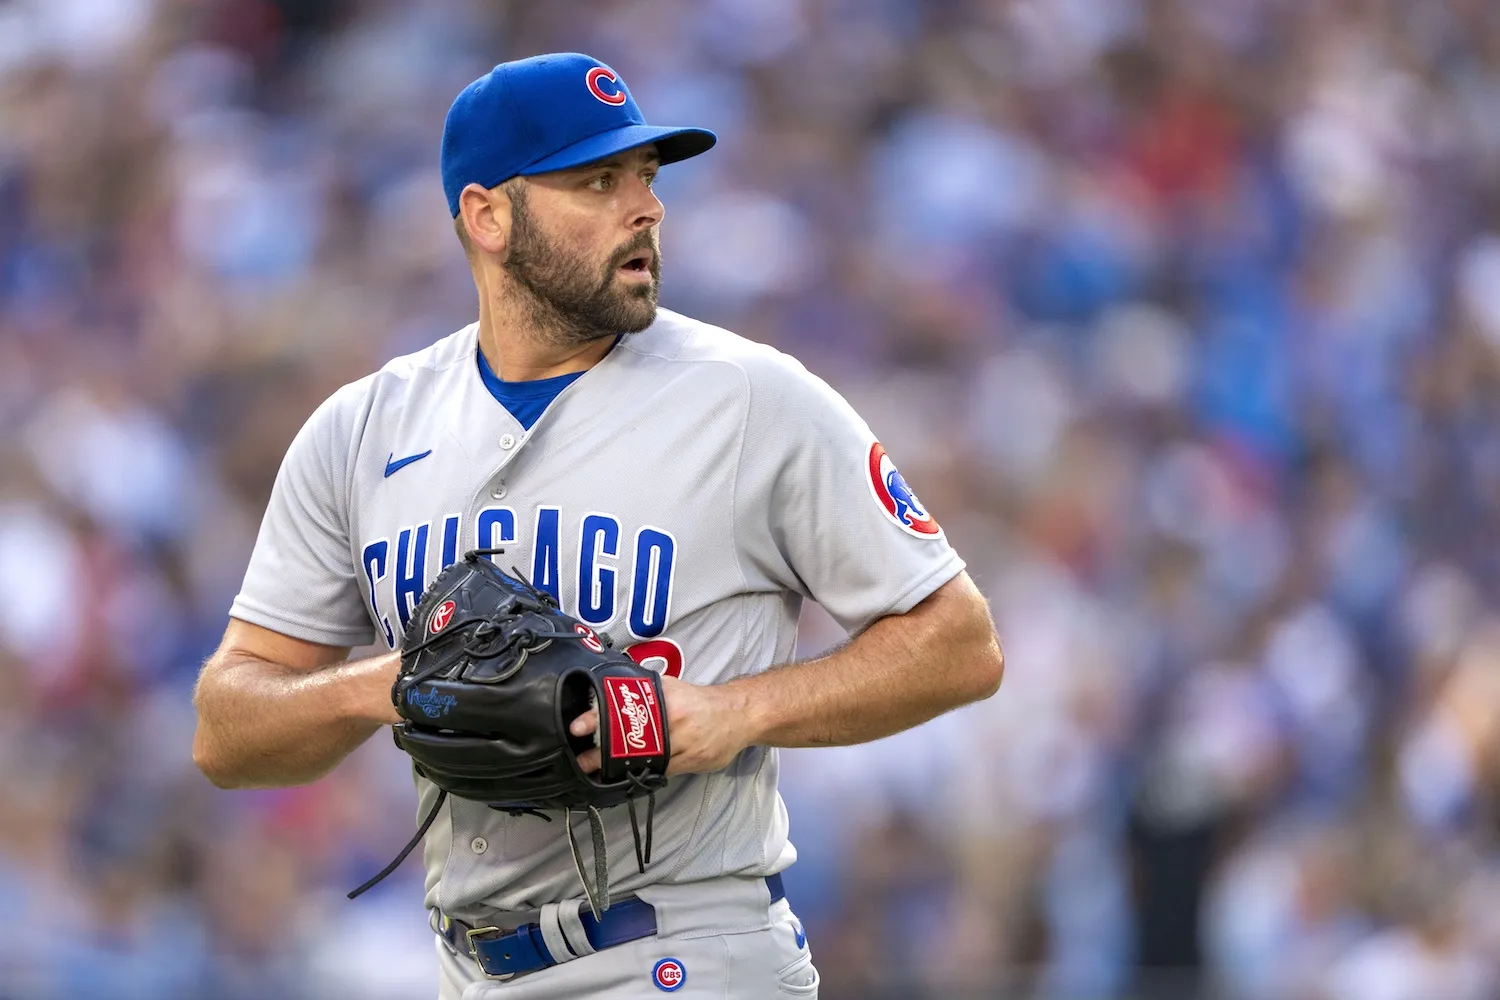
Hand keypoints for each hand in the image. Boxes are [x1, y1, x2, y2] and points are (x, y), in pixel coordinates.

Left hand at [572, 674, 752, 776]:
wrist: (739, 715)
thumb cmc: (701, 701)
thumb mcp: (672, 687)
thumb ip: (646, 690)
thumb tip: (615, 688)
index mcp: (666, 702)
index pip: (625, 712)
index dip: (600, 720)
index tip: (577, 726)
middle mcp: (673, 724)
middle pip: (631, 742)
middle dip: (602, 753)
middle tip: (580, 760)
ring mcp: (683, 747)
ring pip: (644, 761)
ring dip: (618, 768)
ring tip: (595, 772)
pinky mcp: (690, 764)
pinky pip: (660, 771)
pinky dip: (642, 773)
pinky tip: (626, 776)